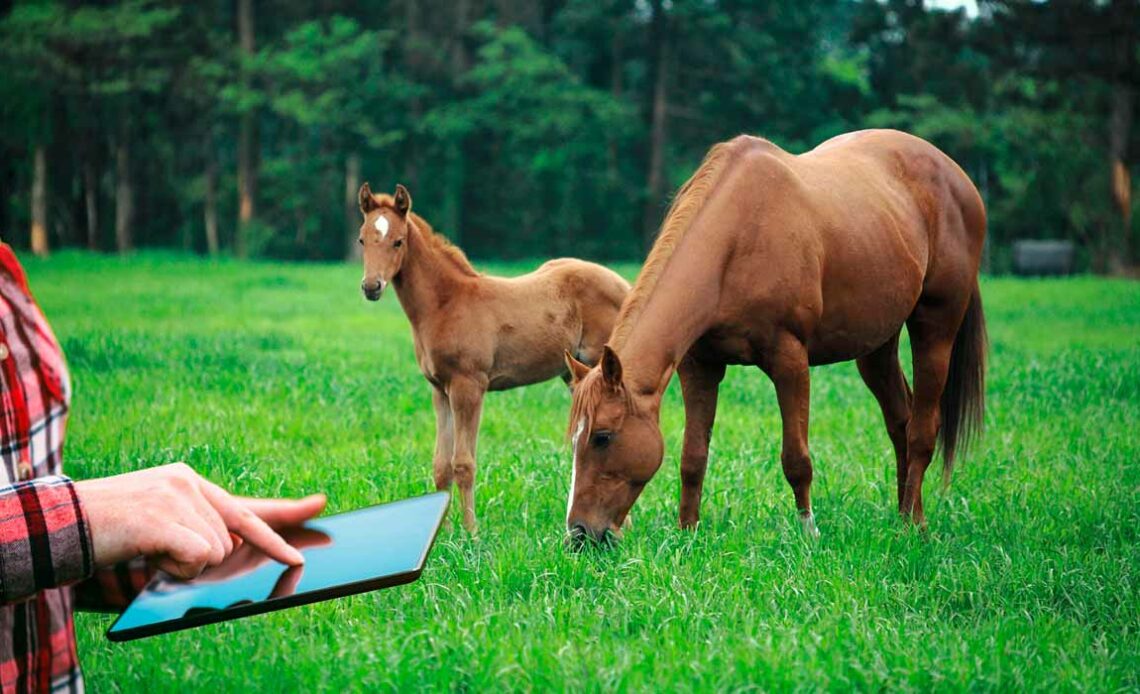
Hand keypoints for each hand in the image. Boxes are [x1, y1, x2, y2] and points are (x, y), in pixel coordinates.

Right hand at [75, 463, 326, 579]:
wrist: (63, 525)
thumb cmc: (110, 533)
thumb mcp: (160, 525)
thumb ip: (199, 530)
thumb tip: (233, 547)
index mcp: (189, 482)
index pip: (247, 505)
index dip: (285, 515)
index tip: (321, 506)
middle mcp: (188, 483)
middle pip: (231, 541)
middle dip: (199, 559)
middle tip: (157, 547)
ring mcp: (177, 497)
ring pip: (216, 553)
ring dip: (182, 565)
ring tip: (146, 548)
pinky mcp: (165, 517)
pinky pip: (199, 557)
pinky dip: (176, 567)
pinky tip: (147, 552)